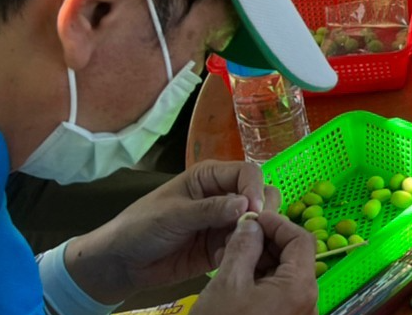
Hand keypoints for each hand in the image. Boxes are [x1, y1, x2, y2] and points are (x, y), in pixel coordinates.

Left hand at [65, 161, 281, 303]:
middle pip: (260, 193)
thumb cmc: (141, 227)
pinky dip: (246, 251)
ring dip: (257, 232)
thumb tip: (246, 205)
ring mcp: (224, 222)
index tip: (254, 210)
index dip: (254, 188)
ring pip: (258, 220)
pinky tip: (235, 259)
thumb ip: (208, 210)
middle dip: (263, 210)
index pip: (246, 173)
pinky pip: (246, 245)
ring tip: (245, 247)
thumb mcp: (173, 215)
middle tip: (253, 229)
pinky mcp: (223, 245)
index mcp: (209, 177)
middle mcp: (222, 195)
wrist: (122, 263)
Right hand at [193, 212, 316, 314]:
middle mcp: (307, 300)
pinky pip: (278, 293)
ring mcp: (297, 314)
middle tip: (239, 233)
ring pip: (285, 275)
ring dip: (261, 259)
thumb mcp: (228, 283)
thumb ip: (243, 247)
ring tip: (231, 252)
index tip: (253, 217)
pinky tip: (236, 274)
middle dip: (268, 241)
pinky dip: (260, 279)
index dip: (278, 223)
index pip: (301, 239)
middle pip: (295, 257)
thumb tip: (252, 223)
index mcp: (300, 286)